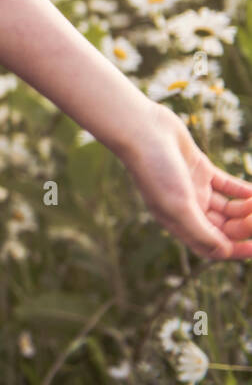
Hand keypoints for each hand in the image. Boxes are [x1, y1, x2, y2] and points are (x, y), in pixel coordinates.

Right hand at [119, 102, 251, 259]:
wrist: (143, 131)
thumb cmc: (155, 170)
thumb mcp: (178, 205)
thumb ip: (200, 232)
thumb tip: (224, 253)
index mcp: (179, 222)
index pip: (212, 246)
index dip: (236, 249)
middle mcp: (188, 209)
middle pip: (225, 227)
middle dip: (245, 225)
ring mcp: (195, 189)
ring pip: (229, 207)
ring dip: (247, 208)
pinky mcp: (200, 170)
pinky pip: (227, 186)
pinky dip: (242, 190)